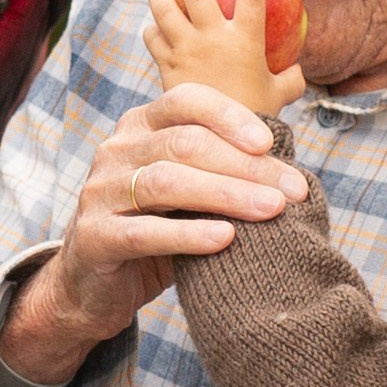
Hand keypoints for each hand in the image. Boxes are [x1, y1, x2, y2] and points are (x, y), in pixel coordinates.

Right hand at [0, 86, 305, 386]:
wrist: (93, 286)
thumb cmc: (156, 230)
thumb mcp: (186, 191)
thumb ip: (220, 171)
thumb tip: (291, 171)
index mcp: (139, 126)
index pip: (185, 100)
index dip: (230, 117)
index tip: (271, 145)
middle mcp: (115, 150)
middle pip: (185, 143)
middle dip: (246, 165)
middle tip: (293, 191)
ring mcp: (99, 193)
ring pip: (166, 182)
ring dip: (226, 194)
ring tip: (272, 210)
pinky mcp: (93, 238)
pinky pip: (143, 232)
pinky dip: (188, 234)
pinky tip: (225, 239)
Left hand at [146, 0, 306, 117]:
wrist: (220, 142)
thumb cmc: (255, 117)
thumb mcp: (281, 95)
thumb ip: (292, 79)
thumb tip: (299, 70)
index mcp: (245, 41)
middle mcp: (213, 39)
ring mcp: (187, 51)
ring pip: (166, 9)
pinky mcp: (167, 66)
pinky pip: (153, 39)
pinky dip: (152, 32)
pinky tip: (155, 30)